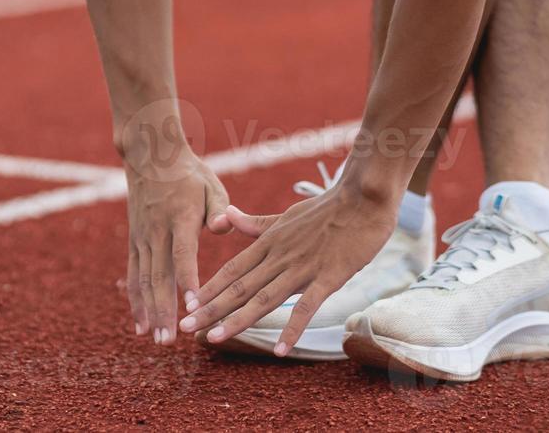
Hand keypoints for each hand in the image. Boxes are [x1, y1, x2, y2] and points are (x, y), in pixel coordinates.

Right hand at [122, 141, 230, 346]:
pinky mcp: (134, 242)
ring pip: (143, 280)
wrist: (150, 156)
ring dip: (149, 311)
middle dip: (164, 309)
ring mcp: (142, 237)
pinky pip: (133, 275)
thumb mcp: (210, 184)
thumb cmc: (189, 173)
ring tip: (157, 338)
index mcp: (181, 217)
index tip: (194, 305)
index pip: (183, 252)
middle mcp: (157, 230)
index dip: (188, 279)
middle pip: (159, 274)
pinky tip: (140, 325)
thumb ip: (219, 208)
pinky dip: (135, 301)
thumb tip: (226, 225)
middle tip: (171, 339)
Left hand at [177, 180, 396, 354]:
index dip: (209, 288)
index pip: (232, 269)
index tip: (188, 304)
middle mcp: (280, 256)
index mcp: (270, 242)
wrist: (363, 197)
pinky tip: (280, 350)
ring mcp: (302, 267)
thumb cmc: (328, 207)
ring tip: (213, 338)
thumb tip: (226, 215)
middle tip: (185, 327)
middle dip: (211, 308)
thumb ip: (256, 222)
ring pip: (264, 297)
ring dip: (238, 320)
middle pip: (240, 286)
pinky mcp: (328, 276)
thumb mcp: (286, 215)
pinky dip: (292, 328)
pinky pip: (307, 306)